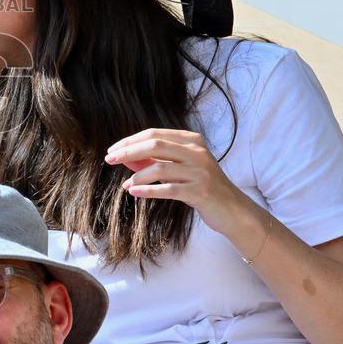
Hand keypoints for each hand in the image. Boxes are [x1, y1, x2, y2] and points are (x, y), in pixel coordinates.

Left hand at [106, 128, 251, 235]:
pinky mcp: (201, 191)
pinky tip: (135, 192)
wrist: (233, 210)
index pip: (154, 134)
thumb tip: (124, 156)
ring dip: (137, 176)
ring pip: (160, 167)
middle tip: (109, 160)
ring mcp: (200, 171)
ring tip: (126, 184)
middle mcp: (197, 152)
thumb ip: (157, 159)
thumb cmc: (201, 186)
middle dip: (128, 151)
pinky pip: (168, 189)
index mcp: (192, 140)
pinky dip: (148, 190)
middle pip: (154, 145)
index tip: (112, 150)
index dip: (130, 141)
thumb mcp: (181, 168)